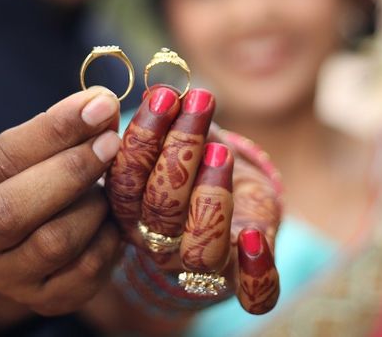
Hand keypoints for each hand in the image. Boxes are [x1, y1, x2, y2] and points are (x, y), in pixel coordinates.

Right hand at [0, 88, 123, 326]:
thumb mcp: (23, 152)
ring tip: (108, 186)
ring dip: (93, 206)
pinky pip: (86, 271)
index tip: (98, 106)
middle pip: (13, 209)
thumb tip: (103, 104)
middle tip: (111, 143)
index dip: (54, 130)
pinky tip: (113, 218)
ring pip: (53, 243)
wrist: (13, 249)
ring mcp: (5, 278)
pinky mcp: (45, 300)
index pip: (0, 158)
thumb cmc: (20, 182)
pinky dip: (109, 238)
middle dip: (70, 171)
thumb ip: (57, 129)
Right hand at [106, 86, 280, 314]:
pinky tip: (255, 238)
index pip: (125, 182)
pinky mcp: (245, 277)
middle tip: (198, 102)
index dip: (142, 138)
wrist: (233, 208)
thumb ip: (167, 120)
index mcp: (132, 212)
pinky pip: (252, 294)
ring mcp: (203, 266)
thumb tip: (162, 88)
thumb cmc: (198, 167)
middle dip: (178, 149)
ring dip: (209, 197)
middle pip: (159, 210)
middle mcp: (160, 244)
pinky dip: (256, 272)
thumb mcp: (180, 140)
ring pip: (200, 249)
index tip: (164, 95)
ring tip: (220, 149)